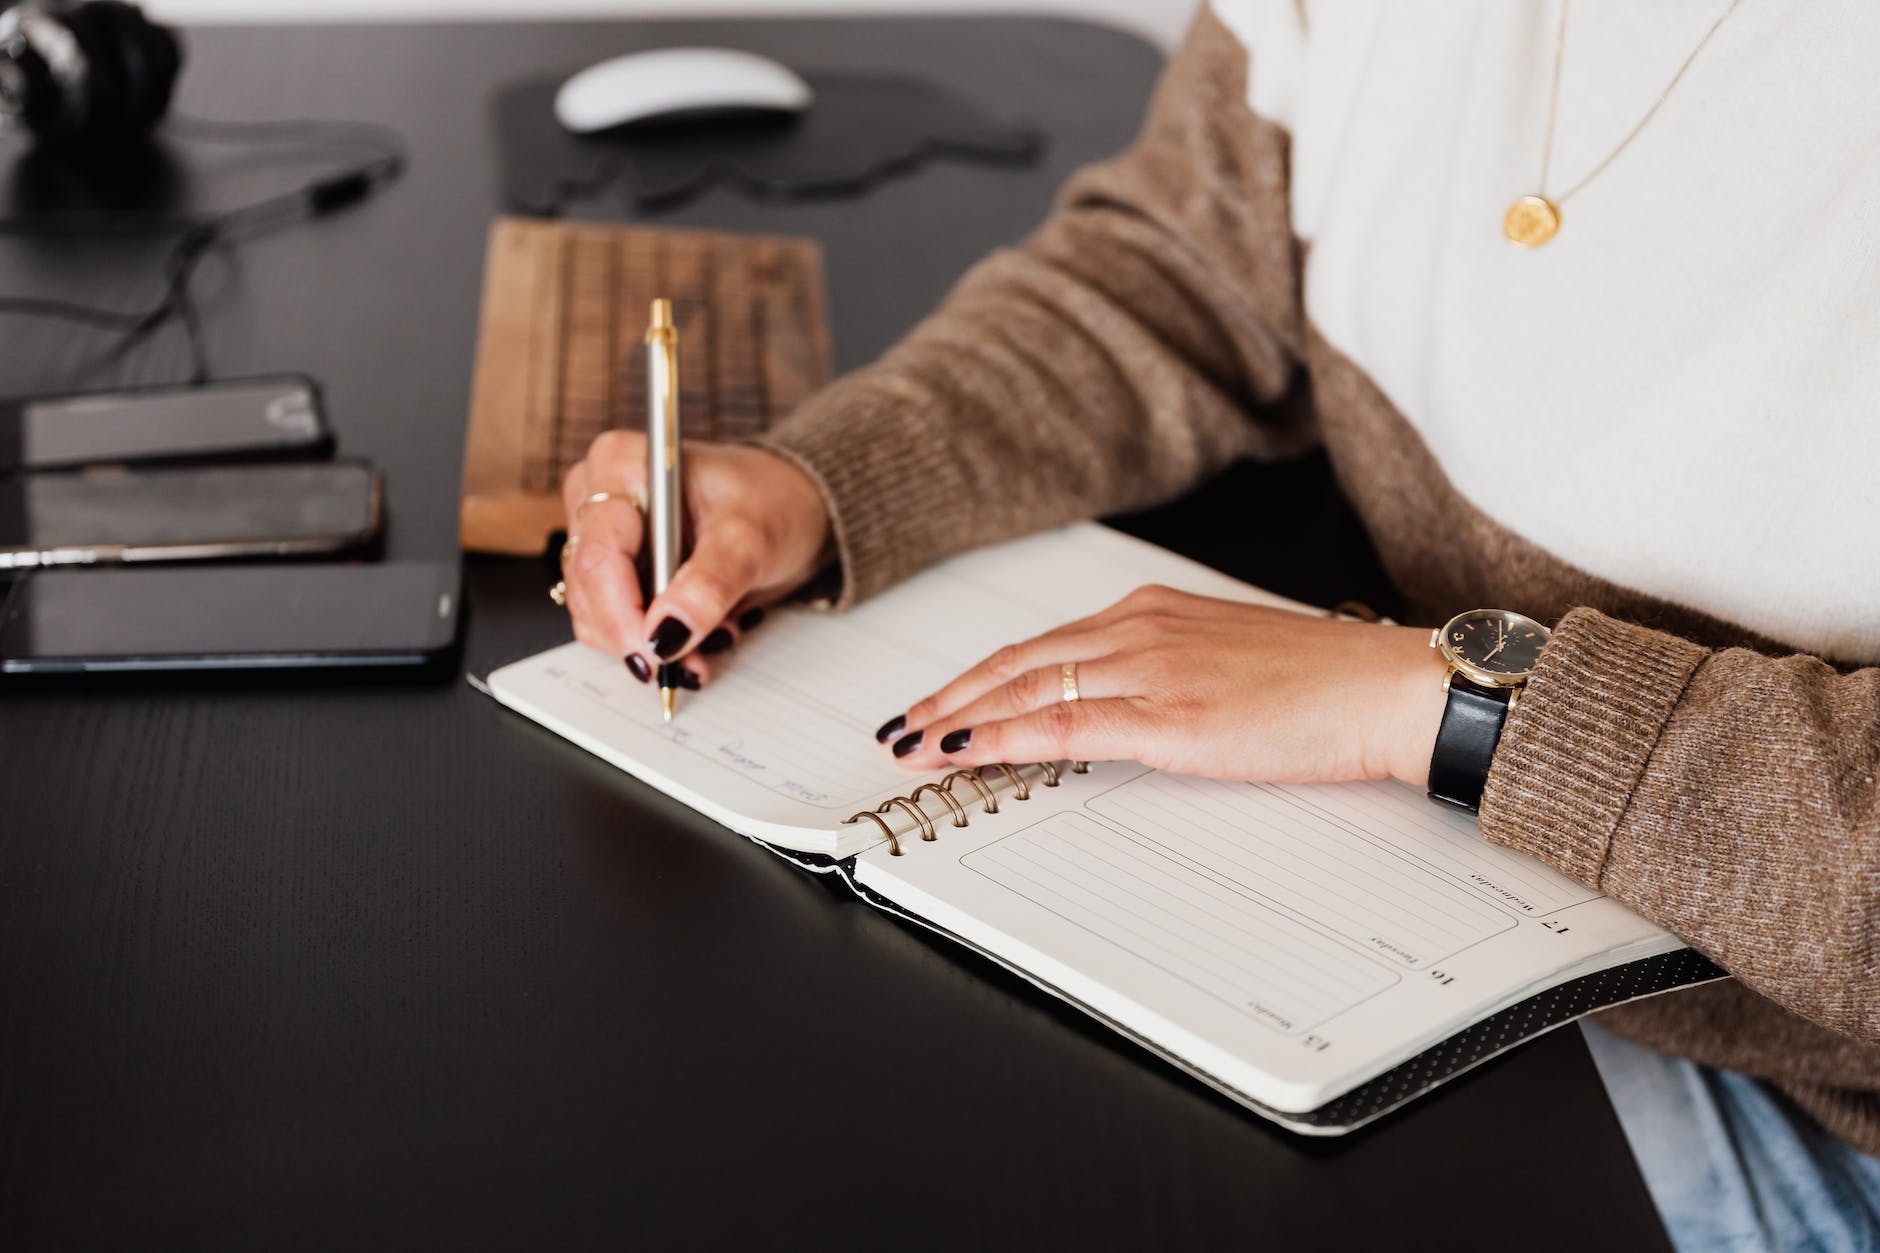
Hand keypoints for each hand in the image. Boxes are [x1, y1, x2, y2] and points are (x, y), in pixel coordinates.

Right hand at [558, 431, 830, 682]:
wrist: (790, 506)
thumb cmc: (771, 500)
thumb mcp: (750, 540)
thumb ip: (709, 586)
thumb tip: (666, 635)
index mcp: (620, 466)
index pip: (598, 556)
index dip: (621, 614)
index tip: (658, 654)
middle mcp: (597, 496)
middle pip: (588, 589)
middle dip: (641, 634)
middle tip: (696, 658)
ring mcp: (600, 534)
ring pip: (594, 614)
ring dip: (652, 642)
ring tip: (711, 634)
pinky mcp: (613, 568)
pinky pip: (613, 622)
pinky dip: (656, 640)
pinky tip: (698, 630)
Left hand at [880, 584, 1449, 788]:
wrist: (1382, 687)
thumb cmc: (1320, 681)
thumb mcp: (1225, 662)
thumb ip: (1165, 673)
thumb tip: (1121, 707)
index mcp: (1151, 611)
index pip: (1041, 644)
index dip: (980, 676)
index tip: (940, 700)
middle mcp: (1139, 628)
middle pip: (1016, 661)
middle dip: (949, 697)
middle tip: (901, 726)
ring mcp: (1150, 669)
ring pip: (1026, 689)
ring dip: (959, 720)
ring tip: (914, 746)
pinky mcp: (1168, 716)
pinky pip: (1064, 724)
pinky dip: (1004, 736)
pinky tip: (967, 751)